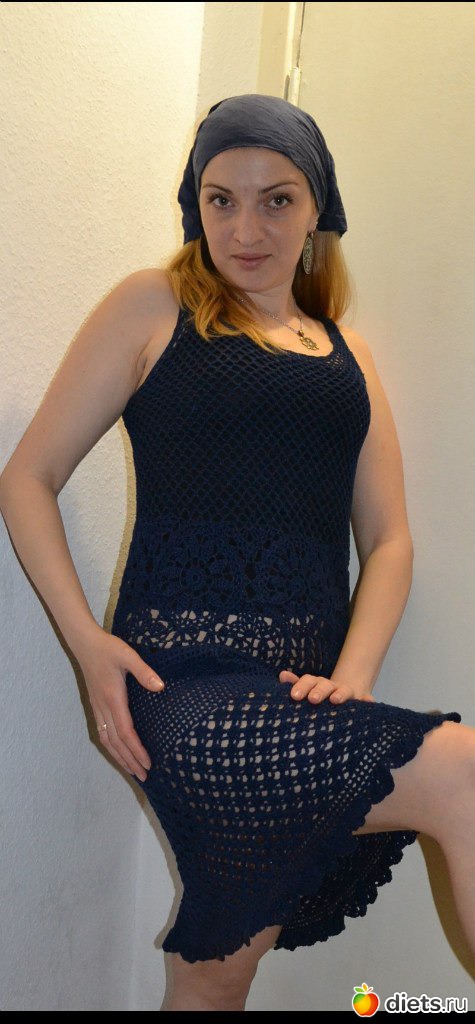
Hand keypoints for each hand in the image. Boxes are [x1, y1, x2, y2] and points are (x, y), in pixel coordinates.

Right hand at [77, 629, 165, 781]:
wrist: (85, 643)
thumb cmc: (108, 648)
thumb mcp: (128, 655)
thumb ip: (144, 671)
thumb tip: (160, 687)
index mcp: (113, 698)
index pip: (126, 732)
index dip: (136, 750)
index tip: (147, 764)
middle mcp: (104, 707)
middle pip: (116, 742)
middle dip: (130, 761)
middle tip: (143, 776)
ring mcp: (98, 707)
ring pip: (107, 740)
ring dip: (119, 757)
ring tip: (132, 771)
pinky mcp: (96, 705)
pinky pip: (102, 732)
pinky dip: (111, 747)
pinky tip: (117, 752)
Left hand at [279, 669, 375, 705]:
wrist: (347, 691)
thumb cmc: (321, 695)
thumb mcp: (308, 689)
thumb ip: (295, 683)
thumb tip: (283, 675)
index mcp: (317, 684)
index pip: (308, 681)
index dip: (301, 686)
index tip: (294, 696)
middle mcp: (332, 686)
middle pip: (324, 685)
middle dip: (319, 691)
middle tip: (312, 700)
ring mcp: (347, 692)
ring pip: (344, 691)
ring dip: (340, 694)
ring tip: (335, 700)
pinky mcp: (361, 698)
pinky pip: (366, 698)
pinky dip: (367, 700)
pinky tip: (369, 703)